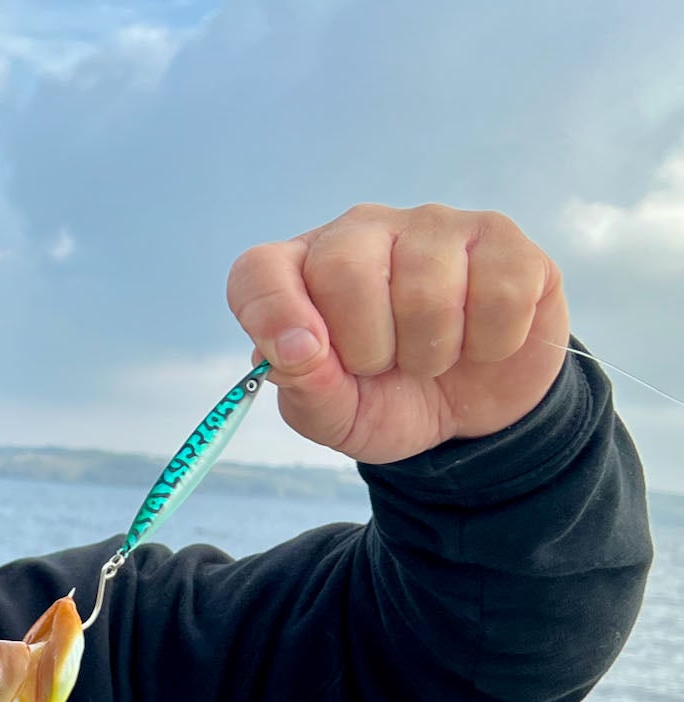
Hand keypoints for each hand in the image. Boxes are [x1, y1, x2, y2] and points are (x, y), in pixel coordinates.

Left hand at [227, 204, 569, 464]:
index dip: (270, 311)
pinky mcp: (502, 239)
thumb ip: (304, 387)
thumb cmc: (388, 402)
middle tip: (384, 365)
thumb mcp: (336, 415)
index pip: (259, 270)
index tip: (299, 356)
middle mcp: (363, 232)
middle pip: (343, 271)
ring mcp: (435, 226)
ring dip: (432, 353)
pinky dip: (491, 343)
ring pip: (426, 290)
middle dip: (367, 346)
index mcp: (303, 271)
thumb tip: (295, 350)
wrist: (471, 416)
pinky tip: (482, 340)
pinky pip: (500, 293)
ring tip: (433, 356)